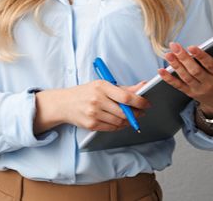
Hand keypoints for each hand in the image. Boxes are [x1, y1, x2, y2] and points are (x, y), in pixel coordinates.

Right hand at [34, 80, 149, 133]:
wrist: (65, 103)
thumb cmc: (86, 92)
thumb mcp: (103, 85)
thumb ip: (124, 88)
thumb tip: (143, 86)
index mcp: (101, 86)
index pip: (126, 96)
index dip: (139, 102)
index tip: (147, 104)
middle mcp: (97, 99)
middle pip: (124, 111)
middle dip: (136, 113)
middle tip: (141, 112)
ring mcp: (93, 113)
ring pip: (119, 121)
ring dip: (128, 121)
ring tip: (130, 117)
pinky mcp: (91, 125)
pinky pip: (112, 128)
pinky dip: (119, 126)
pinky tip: (120, 122)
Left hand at [158, 41, 212, 115]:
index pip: (210, 65)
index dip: (201, 56)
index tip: (191, 47)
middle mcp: (209, 83)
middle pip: (195, 70)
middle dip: (184, 57)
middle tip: (175, 46)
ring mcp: (199, 89)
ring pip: (186, 77)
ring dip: (175, 65)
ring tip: (168, 54)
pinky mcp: (190, 92)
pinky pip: (178, 85)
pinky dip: (169, 79)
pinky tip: (161, 71)